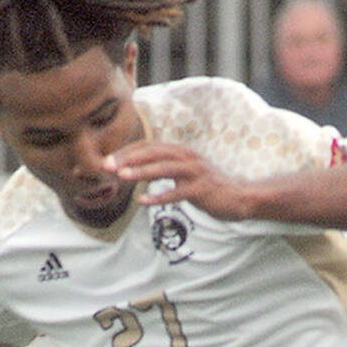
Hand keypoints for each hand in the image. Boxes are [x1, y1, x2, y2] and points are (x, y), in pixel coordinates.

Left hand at [108, 141, 250, 219]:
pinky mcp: (201, 189)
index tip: (108, 161)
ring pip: (164, 169)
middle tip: (108, 166)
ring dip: (141, 171)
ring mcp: (195, 172)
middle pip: (153, 153)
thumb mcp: (185, 173)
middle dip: (129, 158)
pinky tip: (142, 201)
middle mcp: (187, 157)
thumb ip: (165, 169)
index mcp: (180, 152)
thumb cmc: (208, 188)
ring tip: (122, 176)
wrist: (238, 197)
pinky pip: (177, 192)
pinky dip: (159, 196)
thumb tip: (138, 169)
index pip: (149, 146)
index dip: (128, 152)